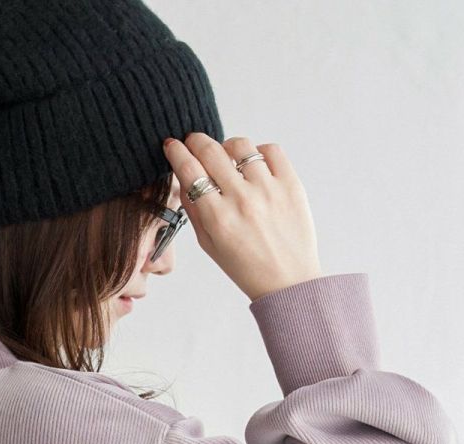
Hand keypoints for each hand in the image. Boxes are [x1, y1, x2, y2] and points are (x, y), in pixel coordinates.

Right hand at [162, 134, 322, 301]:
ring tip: (228, 157)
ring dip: (227, 147)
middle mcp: (241, 200)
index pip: (189, 170)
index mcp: (217, 218)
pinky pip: (271, 150)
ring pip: (240, 146)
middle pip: (211, 151)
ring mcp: (268, 189)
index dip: (177, 152)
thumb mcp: (209, 246)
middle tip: (194, 141)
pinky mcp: (290, 184)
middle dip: (196, 141)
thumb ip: (194, 212)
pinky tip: (254, 165)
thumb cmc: (246, 267)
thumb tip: (184, 180)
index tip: (173, 145)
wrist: (288, 282)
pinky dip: (259, 152)